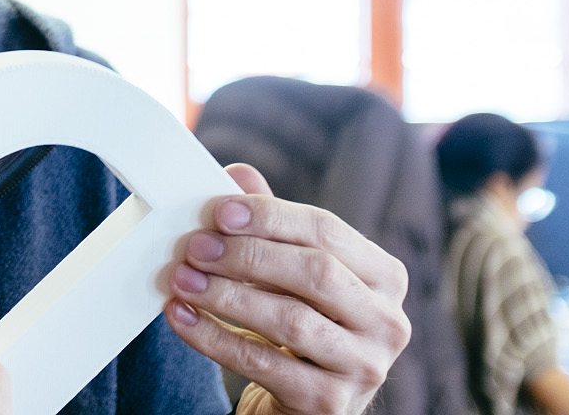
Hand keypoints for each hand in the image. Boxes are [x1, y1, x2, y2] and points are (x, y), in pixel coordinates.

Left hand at [165, 163, 410, 414]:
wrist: (305, 404)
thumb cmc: (301, 323)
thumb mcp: (292, 273)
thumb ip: (272, 224)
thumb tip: (236, 175)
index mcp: (384, 277)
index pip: (328, 232)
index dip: (271, 217)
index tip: (219, 211)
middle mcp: (387, 322)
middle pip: (316, 273)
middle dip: (248, 255)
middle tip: (195, 246)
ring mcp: (363, 367)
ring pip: (291, 320)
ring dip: (226, 295)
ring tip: (182, 279)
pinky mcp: (329, 404)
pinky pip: (262, 363)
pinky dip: (214, 338)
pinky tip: (181, 316)